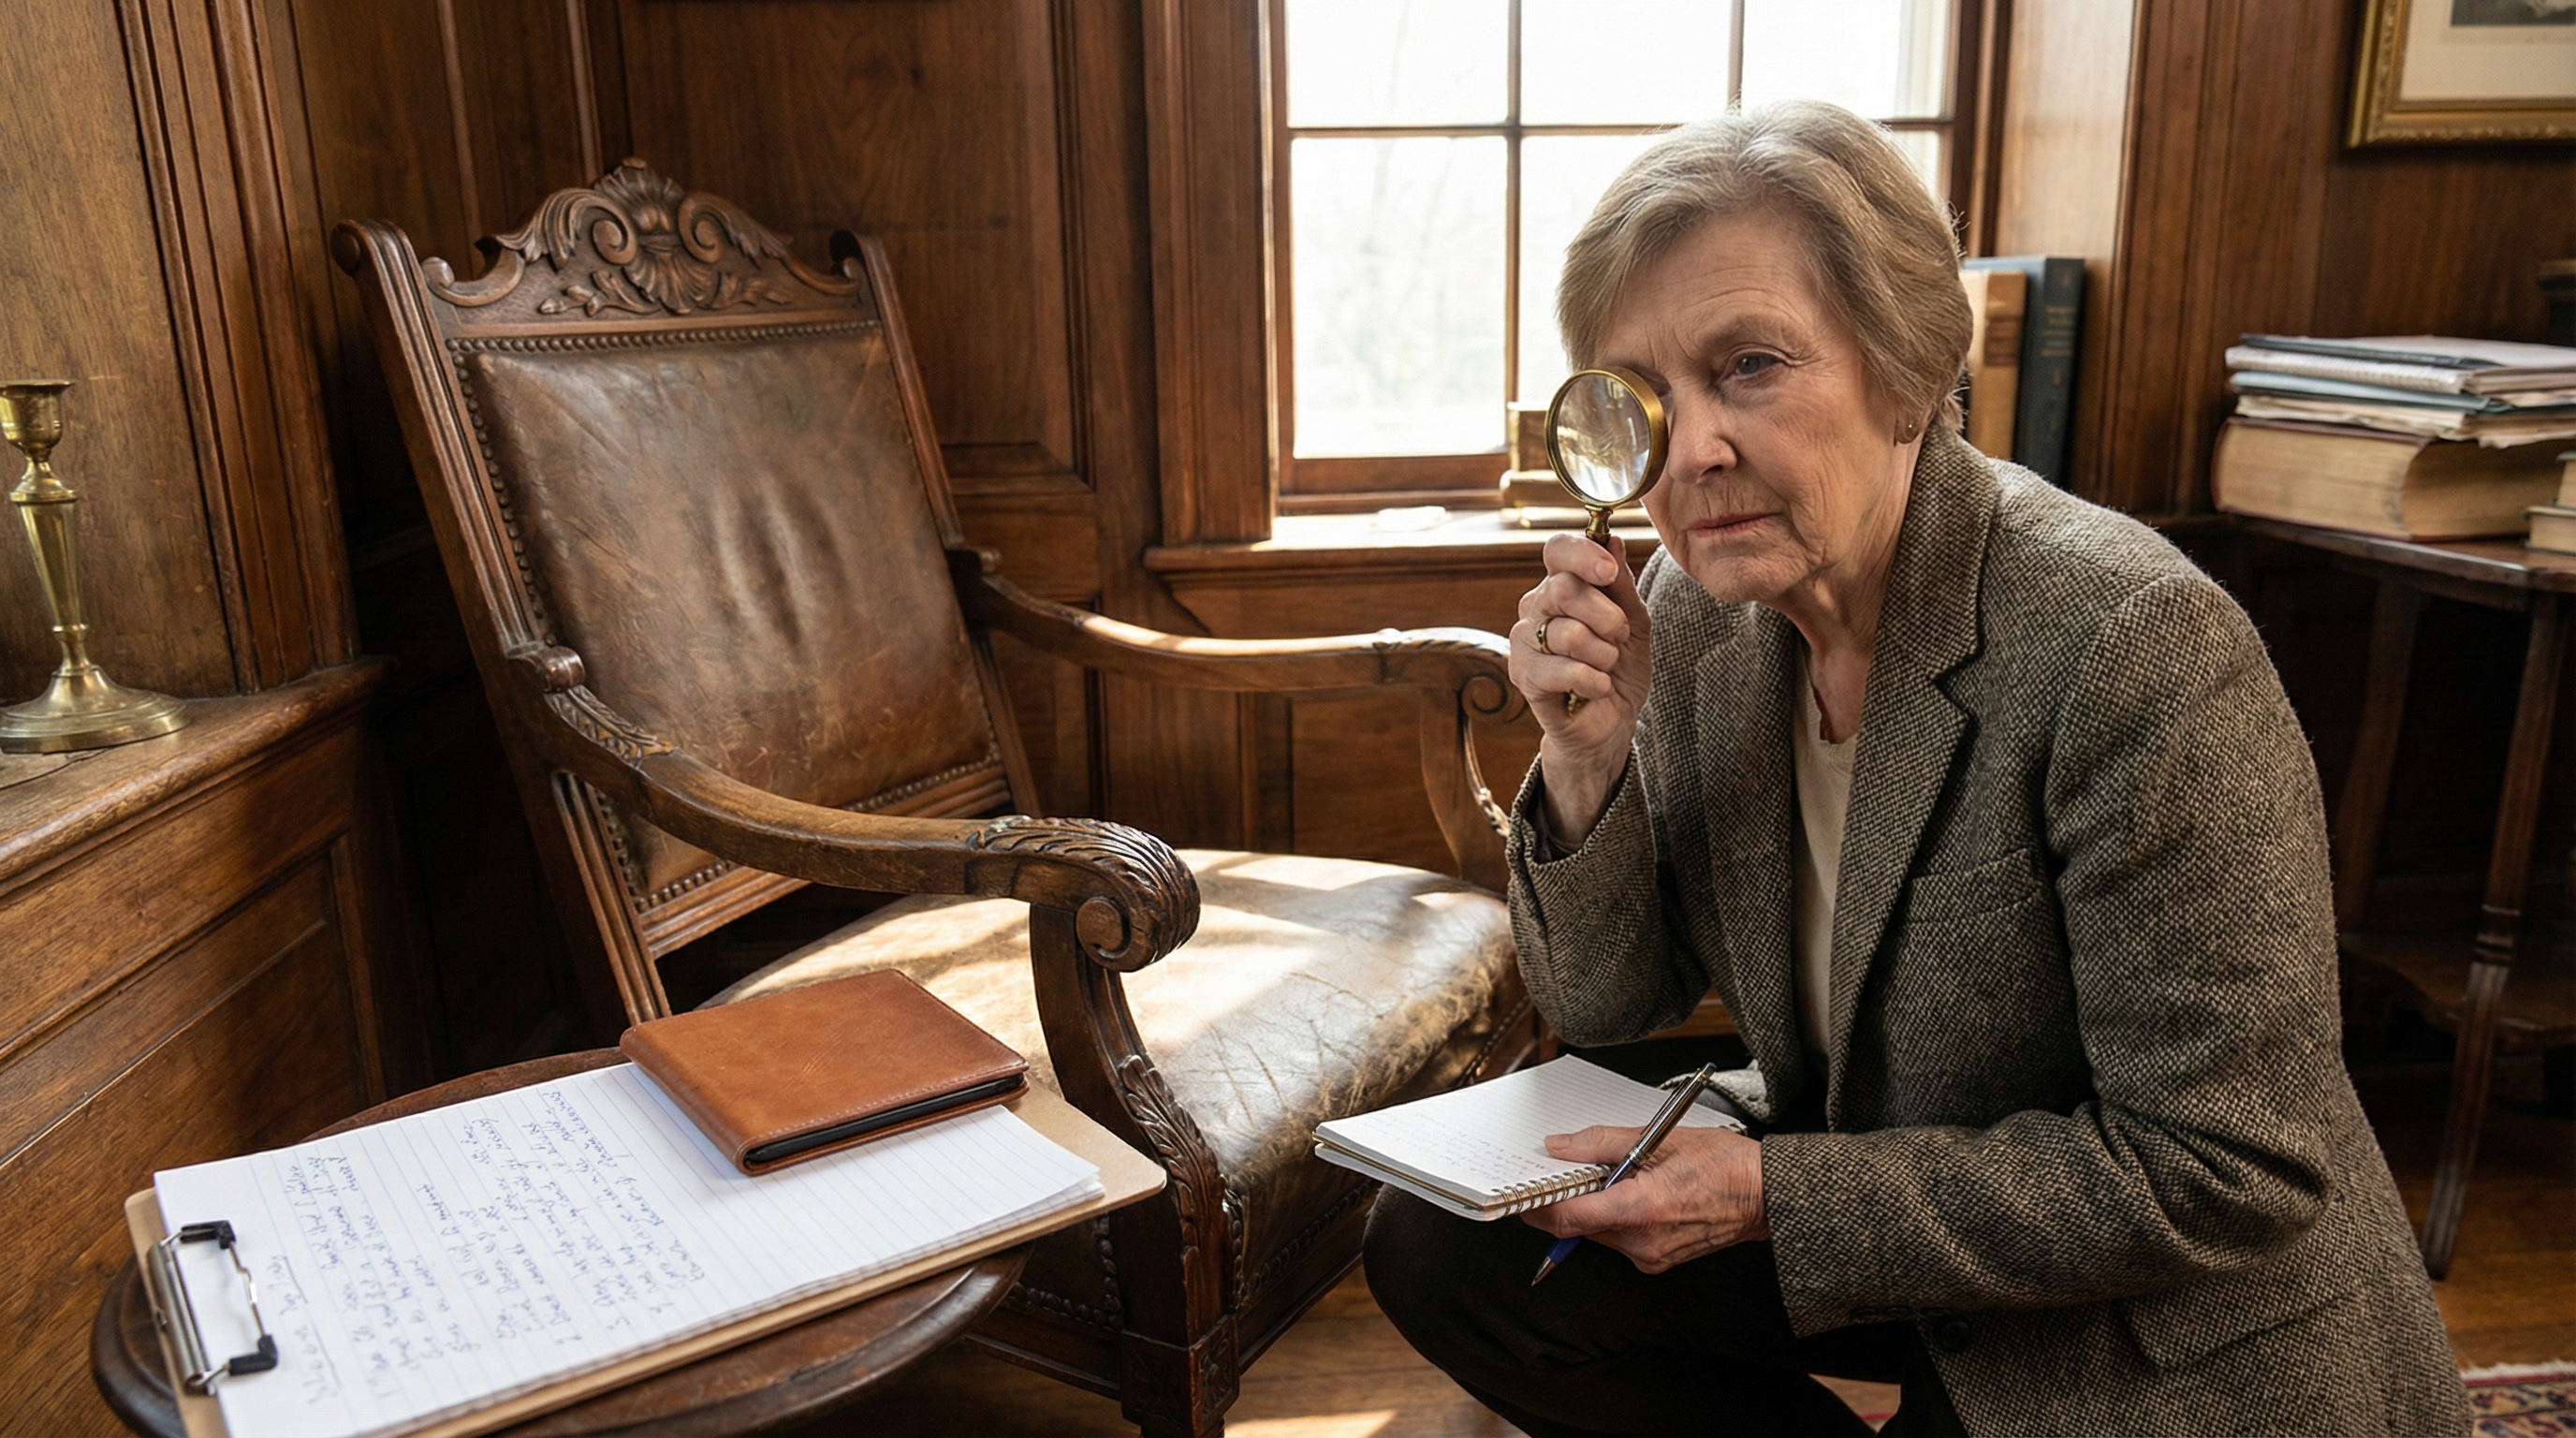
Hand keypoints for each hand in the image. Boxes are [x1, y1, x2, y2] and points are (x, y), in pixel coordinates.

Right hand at [1510, 533, 1651, 843]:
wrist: (1612, 721)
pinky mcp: (1524, 676)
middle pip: (1563, 588)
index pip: (1557, 550)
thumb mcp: (1635, 622)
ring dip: (1605, 655)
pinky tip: (1597, 688)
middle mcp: (1536, 606)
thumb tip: (1614, 541)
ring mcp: (1525, 641)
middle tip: (1620, 637)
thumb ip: (1622, 586)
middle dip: (1607, 616)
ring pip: (1569, 633)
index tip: (1608, 572)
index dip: (1582, 554)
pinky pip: (1565, 670)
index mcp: (1561, 585)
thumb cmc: (1620, 667)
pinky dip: (1595, 682)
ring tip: (1606, 667)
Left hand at [1520, 1124, 1765, 1273]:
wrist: (1767, 1197)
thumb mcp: (1660, 1138)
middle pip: (1579, 1227)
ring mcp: (1651, 1257)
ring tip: (1604, 1173)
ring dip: (1591, 1207)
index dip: (1537, 1206)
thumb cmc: (1724, 1164)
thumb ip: (1602, 1143)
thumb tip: (1558, 1147)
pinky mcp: (1658, 1260)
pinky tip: (1628, 1191)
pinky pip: (1619, 1240)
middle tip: (1557, 1170)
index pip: (1568, 1218)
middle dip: (1564, 1200)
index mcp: (1641, 1211)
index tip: (1521, 1190)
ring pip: (1597, 1233)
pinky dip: (1612, 1216)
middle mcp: (1642, 1243)